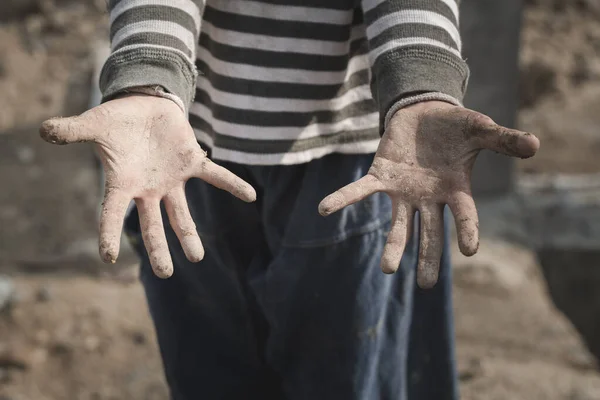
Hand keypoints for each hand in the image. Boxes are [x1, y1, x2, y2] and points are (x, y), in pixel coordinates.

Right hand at [40, 94, 255, 277]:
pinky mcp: (192, 163)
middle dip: (159, 248)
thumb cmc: (117, 121)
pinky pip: (215, 176)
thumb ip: (73, 131)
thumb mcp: (94, 124)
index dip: (108, 233)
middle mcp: (149, 189)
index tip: (108, 258)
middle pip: (153, 225)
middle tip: (165, 273)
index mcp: (123, 184)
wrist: (144, 107)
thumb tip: (44, 130)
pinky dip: (232, 184)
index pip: (112, 213)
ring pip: (182, 213)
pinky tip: (251, 197)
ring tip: (198, 257)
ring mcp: (172, 180)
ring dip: (190, 234)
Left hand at [319, 101, 538, 288]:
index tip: (469, 250)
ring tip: (389, 270)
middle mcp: (429, 198)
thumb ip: (504, 140)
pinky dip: (342, 199)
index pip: (465, 216)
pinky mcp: (381, 177)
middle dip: (428, 257)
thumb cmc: (455, 127)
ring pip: (398, 224)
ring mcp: (403, 191)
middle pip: (430, 232)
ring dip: (394, 245)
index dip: (467, 231)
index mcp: (456, 190)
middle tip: (427, 285)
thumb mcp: (481, 130)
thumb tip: (536, 144)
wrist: (424, 114)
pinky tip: (324, 209)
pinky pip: (360, 190)